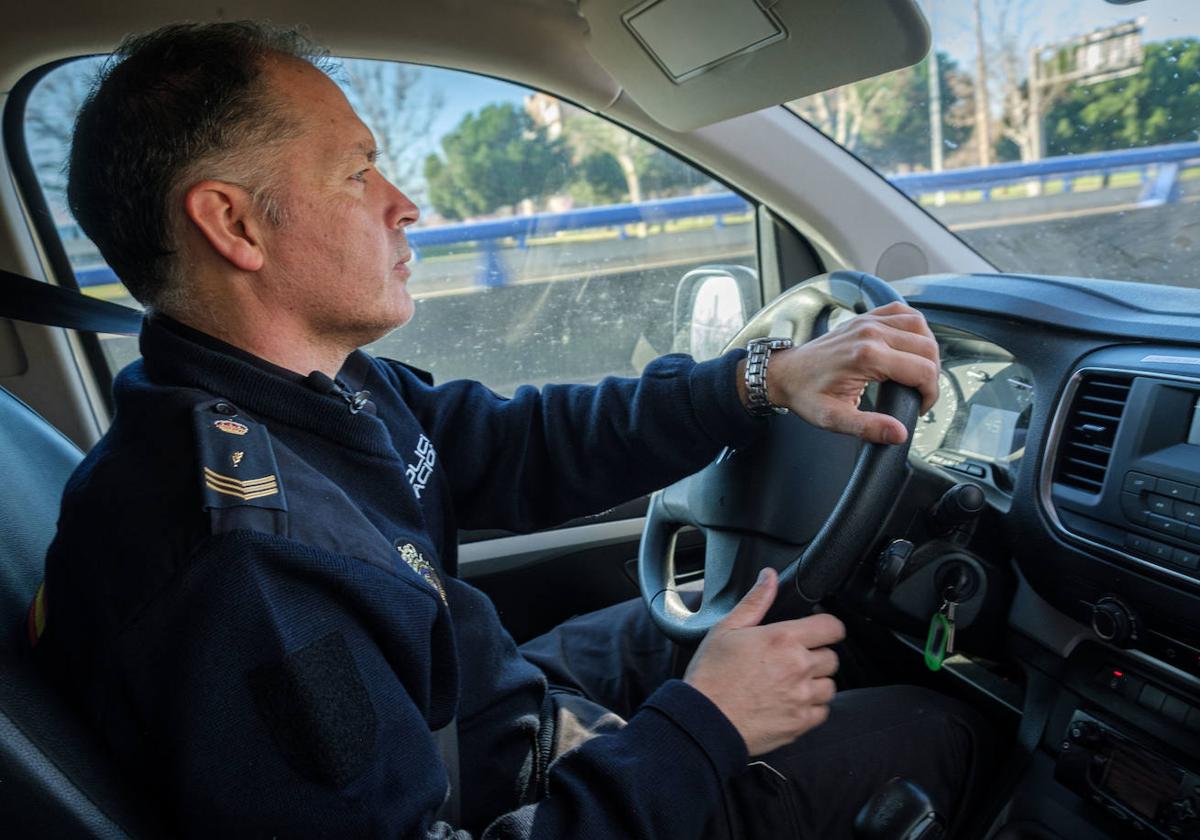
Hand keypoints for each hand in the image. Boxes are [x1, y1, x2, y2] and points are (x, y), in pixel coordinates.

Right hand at [683, 568, 844, 755]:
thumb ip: (755, 601)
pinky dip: (812, 708)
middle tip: (794, 660)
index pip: (832, 627)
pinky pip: (822, 711)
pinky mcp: (801, 723)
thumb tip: (769, 577)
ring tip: (791, 683)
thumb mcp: (726, 629)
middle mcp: (799, 667)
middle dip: (817, 656)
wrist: (704, 721)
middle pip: (832, 657)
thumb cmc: (711, 675)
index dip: (827, 627)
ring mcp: (802, 697)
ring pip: (830, 686)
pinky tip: (790, 703)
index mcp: (783, 639)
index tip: (818, 632)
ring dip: (816, 683)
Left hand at [742, 301, 939, 444]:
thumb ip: (868, 427)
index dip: (930, 393)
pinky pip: (903, 312)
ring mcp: (868, 321)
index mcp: (866, 356)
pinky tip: (911, 344)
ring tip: (919, 371)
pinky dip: (915, 327)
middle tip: (920, 393)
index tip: (920, 406)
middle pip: (927, 347)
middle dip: (932, 374)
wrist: (784, 373)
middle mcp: (870, 333)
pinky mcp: (865, 317)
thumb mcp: (833, 419)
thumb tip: (899, 433)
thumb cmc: (806, 395)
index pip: (922, 370)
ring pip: (920, 326)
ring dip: (928, 349)